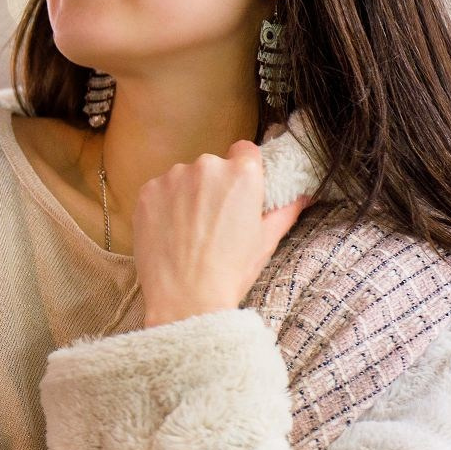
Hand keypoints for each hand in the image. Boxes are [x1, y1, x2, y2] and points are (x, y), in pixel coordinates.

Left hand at [133, 139, 310, 325]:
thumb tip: (303, 195)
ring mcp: (173, 177)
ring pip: (183, 178)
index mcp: (242, 174)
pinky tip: (169, 233)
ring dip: (186, 195)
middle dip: (213, 186)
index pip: (245, 151)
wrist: (186, 298)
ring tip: (189, 231)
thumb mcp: (266, 240)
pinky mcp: (147, 191)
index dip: (244, 170)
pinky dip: (163, 206)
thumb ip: (286, 210)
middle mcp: (207, 166)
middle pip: (213, 166)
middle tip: (213, 221)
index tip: (238, 191)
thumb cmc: (230, 271)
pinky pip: (159, 191)